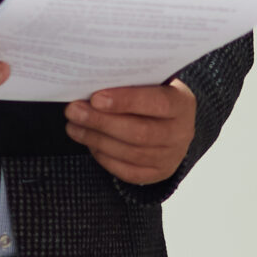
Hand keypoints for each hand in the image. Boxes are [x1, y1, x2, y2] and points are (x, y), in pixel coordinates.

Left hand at [65, 79, 196, 184]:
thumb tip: (93, 83)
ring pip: (130, 153)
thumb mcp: (151, 84)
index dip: (126, 101)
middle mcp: (182, 132)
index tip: (95, 98)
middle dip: (102, 122)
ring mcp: (172, 157)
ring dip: (96, 139)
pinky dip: (104, 157)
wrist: (172, 124)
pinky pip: (127, 171)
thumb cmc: (153, 96)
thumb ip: (130, 83)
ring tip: (74, 126)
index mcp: (182, 103)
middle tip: (74, 111)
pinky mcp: (158, 173)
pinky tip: (89, 142)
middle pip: (139, 132)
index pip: (157, 102)